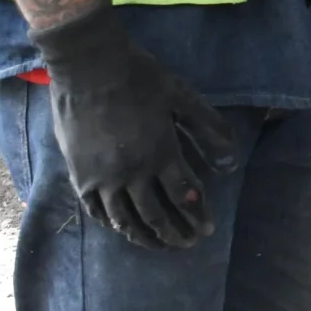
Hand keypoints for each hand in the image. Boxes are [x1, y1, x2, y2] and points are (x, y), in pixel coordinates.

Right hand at [32, 1, 237, 247]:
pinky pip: (97, 211)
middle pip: (155, 215)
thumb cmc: (140, 78)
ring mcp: (102, 178)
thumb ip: (210, 129)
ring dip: (145, 237)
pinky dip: (113, 224)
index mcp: (160, 153)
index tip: (206, 229)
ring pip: (125, 220)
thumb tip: (230, 165)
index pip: (184, 196)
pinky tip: (123, 229)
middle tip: (187, 243)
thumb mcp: (183, 97)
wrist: (87, 66)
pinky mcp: (79, 176)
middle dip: (174, 233)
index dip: (197, 215)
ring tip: (159, 244)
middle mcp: (131, 173)